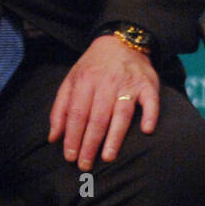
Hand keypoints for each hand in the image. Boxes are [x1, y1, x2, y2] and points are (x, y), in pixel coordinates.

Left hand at [49, 35, 159, 171]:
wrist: (122, 40)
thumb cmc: (94, 66)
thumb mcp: (71, 80)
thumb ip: (61, 108)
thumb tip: (54, 138)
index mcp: (85, 80)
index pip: (77, 113)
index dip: (73, 136)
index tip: (70, 157)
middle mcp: (107, 82)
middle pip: (97, 117)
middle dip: (90, 143)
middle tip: (85, 164)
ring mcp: (129, 83)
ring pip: (121, 112)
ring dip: (114, 136)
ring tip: (107, 156)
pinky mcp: (148, 84)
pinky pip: (150, 101)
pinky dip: (150, 114)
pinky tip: (146, 130)